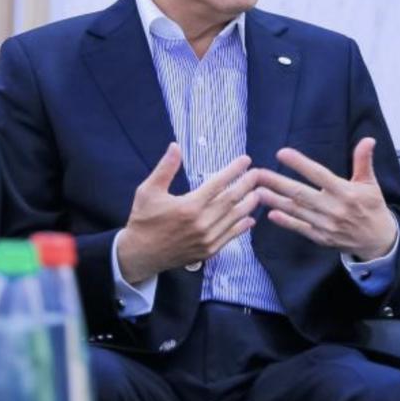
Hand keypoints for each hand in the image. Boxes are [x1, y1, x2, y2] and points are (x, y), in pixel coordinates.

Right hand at [116, 143, 259, 283]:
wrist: (140, 255)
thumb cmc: (144, 220)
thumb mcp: (148, 191)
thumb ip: (165, 168)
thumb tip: (175, 146)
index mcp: (189, 206)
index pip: (218, 183)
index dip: (234, 170)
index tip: (245, 160)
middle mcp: (202, 223)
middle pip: (232, 199)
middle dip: (247, 184)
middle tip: (258, 173)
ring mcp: (207, 239)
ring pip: (235, 218)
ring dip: (249, 204)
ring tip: (259, 192)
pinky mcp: (208, 251)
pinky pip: (230, 236)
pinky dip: (242, 227)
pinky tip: (250, 219)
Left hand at [256, 137, 397, 259]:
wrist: (378, 241)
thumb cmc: (372, 207)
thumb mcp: (371, 183)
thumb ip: (364, 161)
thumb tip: (368, 139)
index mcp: (345, 192)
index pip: (318, 174)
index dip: (300, 164)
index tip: (282, 153)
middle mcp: (333, 208)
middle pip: (301, 193)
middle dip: (278, 182)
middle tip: (258, 173)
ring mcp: (326, 225)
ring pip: (296, 211)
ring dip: (276, 201)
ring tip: (257, 191)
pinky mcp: (321, 238)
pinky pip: (300, 228)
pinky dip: (286, 222)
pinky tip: (271, 214)